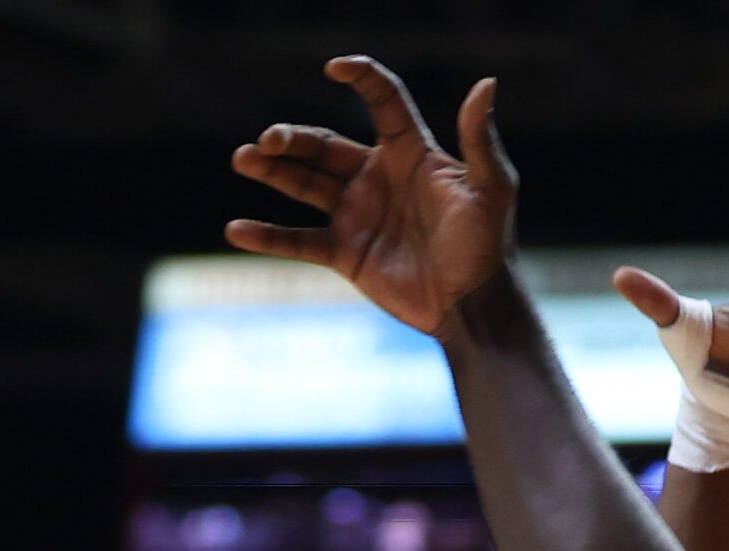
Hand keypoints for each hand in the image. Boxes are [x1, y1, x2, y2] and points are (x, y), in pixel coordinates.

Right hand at [227, 57, 515, 335]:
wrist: (474, 305)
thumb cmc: (488, 244)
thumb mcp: (491, 189)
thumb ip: (480, 139)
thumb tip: (487, 83)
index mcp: (410, 154)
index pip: (383, 103)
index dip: (362, 79)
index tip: (336, 68)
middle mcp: (377, 177)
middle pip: (325, 145)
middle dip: (293, 139)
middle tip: (268, 141)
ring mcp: (357, 214)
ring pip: (304, 183)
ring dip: (272, 170)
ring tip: (244, 157)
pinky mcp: (344, 252)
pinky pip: (298, 241)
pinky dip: (267, 236)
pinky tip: (237, 229)